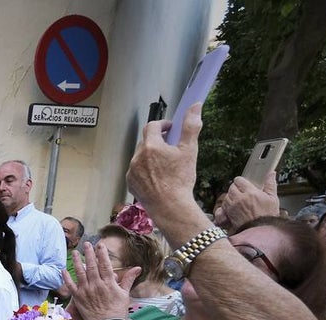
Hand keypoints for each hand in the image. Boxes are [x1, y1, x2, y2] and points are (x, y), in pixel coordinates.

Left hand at [62, 240, 137, 319]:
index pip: (105, 264)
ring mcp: (86, 291)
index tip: (100, 244)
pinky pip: (70, 286)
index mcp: (108, 283)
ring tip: (75, 252)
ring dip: (77, 261)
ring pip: (80, 273)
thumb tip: (138, 268)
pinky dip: (66, 278)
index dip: (102, 253)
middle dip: (89, 253)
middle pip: (92, 266)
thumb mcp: (125, 294)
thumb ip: (128, 279)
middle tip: (86, 244)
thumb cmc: (117, 310)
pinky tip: (63, 270)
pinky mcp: (78, 298)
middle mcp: (96, 285)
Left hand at [126, 103, 201, 222]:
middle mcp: (137, 157)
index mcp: (151, 146)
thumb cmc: (180, 180)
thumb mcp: (189, 150)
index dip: (162, 125)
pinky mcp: (130, 182)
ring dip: (150, 155)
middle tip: (170, 146)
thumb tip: (195, 106)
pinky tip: (157, 176)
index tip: (170, 128)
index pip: (152, 126)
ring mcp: (131, 170)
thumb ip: (191, 126)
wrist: (170, 206)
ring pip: (140, 156)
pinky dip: (144, 169)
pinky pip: (136, 170)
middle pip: (146, 141)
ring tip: (164, 163)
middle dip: (157, 140)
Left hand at [217, 172, 279, 232]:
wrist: (261, 231)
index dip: (240, 181)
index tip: (243, 184)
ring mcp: (233, 207)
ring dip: (230, 197)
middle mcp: (240, 198)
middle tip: (241, 192)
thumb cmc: (268, 216)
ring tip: (237, 200)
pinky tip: (232, 207)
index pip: (239, 180)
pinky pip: (223, 206)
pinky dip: (226, 205)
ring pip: (226, 196)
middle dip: (235, 188)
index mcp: (251, 192)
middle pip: (231, 187)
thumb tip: (271, 173)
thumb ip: (270, 184)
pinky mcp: (229, 214)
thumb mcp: (273, 198)